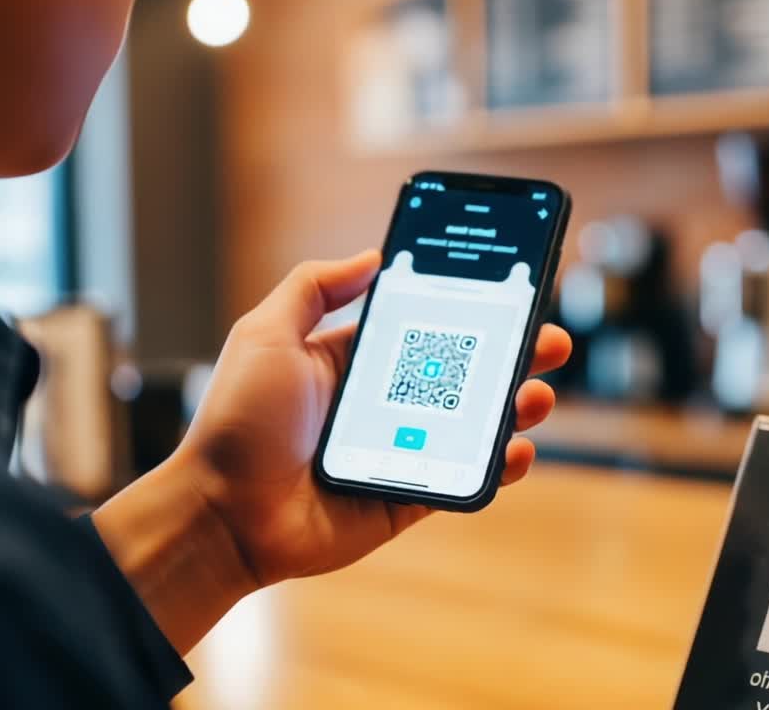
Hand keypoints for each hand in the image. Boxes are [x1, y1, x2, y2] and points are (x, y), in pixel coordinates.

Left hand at [94, 250, 570, 651]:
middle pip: (458, 374)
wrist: (222, 514)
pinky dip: (495, 465)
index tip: (505, 292)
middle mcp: (378, 404)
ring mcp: (396, 452)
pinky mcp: (405, 499)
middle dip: (506, 355)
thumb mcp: (266, 334)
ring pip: (468, 425)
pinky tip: (516, 447)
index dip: (463, 312)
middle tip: (546, 340)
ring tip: (537, 393)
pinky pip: (460, 479)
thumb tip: (372, 255)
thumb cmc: (238, 423)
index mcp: (348, 362)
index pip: (421, 329)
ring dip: (511, 407)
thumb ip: (314, 288)